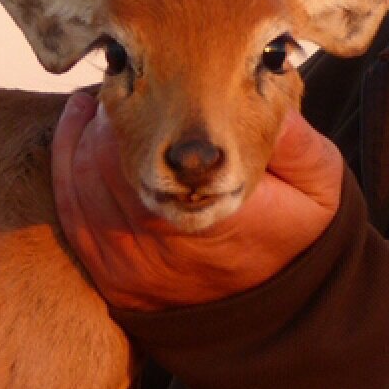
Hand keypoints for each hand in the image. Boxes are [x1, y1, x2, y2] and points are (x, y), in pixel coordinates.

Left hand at [52, 90, 344, 311]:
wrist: (278, 317)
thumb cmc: (298, 236)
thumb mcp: (320, 186)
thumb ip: (297, 140)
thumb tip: (269, 87)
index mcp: (219, 215)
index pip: (155, 146)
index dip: (144, 102)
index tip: (153, 71)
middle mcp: (167, 244)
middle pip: (109, 157)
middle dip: (115, 112)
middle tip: (129, 79)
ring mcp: (132, 265)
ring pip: (84, 179)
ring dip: (89, 133)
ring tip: (106, 100)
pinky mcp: (111, 276)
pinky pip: (71, 211)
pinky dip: (68, 162)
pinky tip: (79, 127)